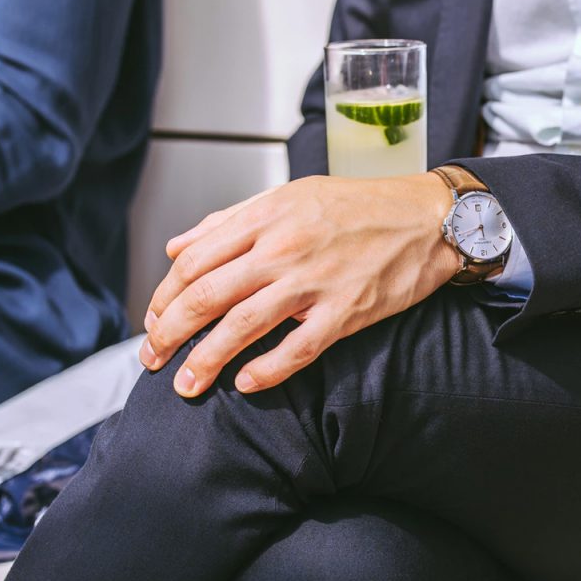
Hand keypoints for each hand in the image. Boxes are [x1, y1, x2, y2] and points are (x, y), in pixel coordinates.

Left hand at [139, 174, 459, 396]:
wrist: (426, 219)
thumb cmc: (360, 206)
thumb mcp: (291, 196)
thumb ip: (231, 221)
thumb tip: (178, 247)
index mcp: (267, 216)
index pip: (194, 261)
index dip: (164, 296)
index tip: (154, 320)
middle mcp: (284, 247)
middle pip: (207, 296)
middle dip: (169, 333)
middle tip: (153, 358)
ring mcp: (315, 281)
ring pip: (243, 325)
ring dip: (206, 360)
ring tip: (186, 385)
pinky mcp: (346, 311)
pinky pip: (298, 349)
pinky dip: (267, 371)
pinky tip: (246, 384)